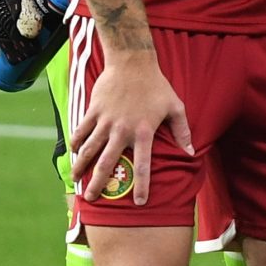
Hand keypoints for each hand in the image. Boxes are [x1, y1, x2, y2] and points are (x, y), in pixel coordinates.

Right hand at [70, 51, 189, 207]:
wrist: (132, 63)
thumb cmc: (157, 86)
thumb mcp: (176, 107)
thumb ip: (182, 132)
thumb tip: (191, 152)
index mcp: (143, 132)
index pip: (142, 165)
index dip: (141, 185)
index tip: (139, 202)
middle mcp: (122, 130)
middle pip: (107, 163)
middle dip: (98, 183)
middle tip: (91, 198)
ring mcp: (105, 121)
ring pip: (88, 149)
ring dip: (80, 166)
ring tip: (75, 180)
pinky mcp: (93, 112)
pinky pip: (81, 131)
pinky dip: (76, 143)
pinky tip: (73, 153)